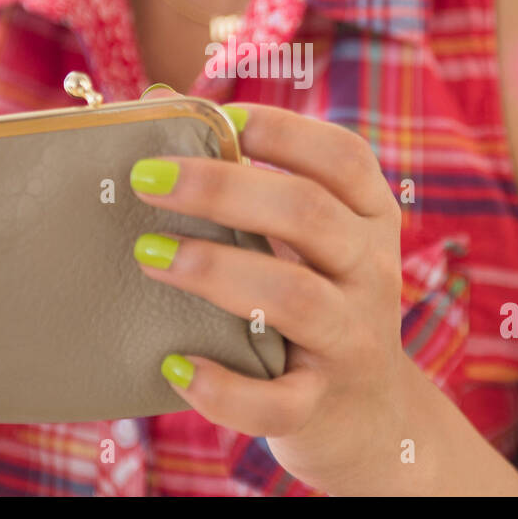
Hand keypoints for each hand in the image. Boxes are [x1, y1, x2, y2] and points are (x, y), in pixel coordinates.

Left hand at [129, 101, 420, 493]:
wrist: (370, 420)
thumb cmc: (315, 304)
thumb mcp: (303, 242)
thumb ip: (244, 176)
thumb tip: (157, 99)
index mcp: (369, 219)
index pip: (344, 157)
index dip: (284, 130)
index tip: (220, 119)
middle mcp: (371, 272)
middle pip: (308, 212)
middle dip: (221, 188)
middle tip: (145, 178)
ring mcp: (351, 341)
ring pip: (293, 297)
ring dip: (215, 270)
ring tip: (149, 255)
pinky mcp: (321, 406)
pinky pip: (275, 401)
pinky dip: (222, 388)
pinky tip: (175, 366)